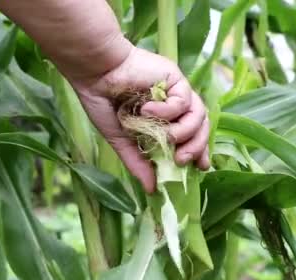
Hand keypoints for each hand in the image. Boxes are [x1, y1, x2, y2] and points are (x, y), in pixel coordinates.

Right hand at [72, 47, 209, 193]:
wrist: (95, 74)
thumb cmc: (104, 102)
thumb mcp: (121, 140)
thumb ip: (138, 162)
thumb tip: (152, 189)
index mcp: (164, 119)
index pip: (192, 136)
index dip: (200, 151)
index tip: (200, 167)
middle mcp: (174, 105)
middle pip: (201, 128)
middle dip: (196, 147)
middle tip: (181, 159)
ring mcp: (176, 91)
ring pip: (198, 116)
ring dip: (182, 132)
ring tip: (164, 136)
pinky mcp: (175, 78)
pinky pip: (184, 102)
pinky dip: (167, 111)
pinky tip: (147, 109)